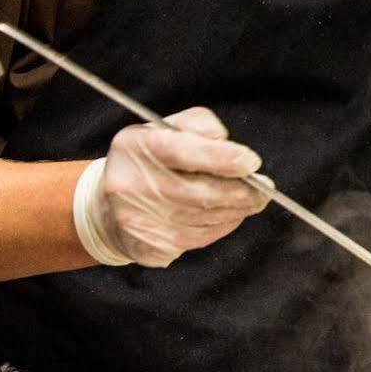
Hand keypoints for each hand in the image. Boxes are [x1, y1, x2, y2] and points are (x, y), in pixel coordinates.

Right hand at [75, 107, 268, 267]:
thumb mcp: (164, 129)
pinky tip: (227, 214)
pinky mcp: (148, 246)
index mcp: (137, 147)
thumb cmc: (146, 161)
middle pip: (201, 193)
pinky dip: (221, 226)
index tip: (251, 162)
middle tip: (265, 189)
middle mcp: (132, 185)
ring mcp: (139, 220)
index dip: (224, 159)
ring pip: (205, 218)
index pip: (186, 152)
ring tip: (252, 200)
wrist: (106, 208)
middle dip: (241, 192)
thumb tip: (226, 142)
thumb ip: (198, 125)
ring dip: (236, 210)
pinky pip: (199, 237)